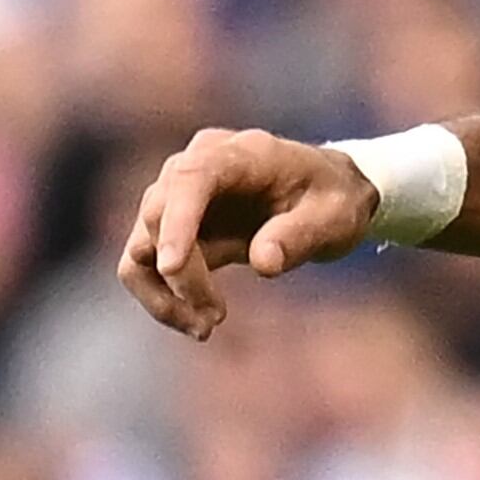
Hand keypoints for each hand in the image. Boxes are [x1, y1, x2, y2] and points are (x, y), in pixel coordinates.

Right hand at [116, 128, 380, 340]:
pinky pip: (146, 266)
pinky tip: (199, 322)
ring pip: (142, 247)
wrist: (328, 197)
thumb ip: (302, 235)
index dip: (177, 220)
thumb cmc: (335, 200)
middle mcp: (197, 166)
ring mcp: (178, 195)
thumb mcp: (337, 216)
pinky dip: (164, 298)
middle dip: (180, 275)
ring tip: (206, 326)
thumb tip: (264, 263)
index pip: (192, 178)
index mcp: (242, 153)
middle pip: (158, 218)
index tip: (172, 267)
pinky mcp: (172, 227)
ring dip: (165, 294)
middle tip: (216, 316)